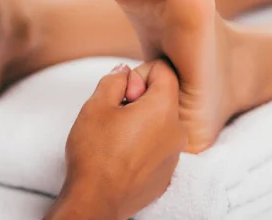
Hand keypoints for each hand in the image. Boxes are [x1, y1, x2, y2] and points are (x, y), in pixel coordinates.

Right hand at [45, 61, 184, 219]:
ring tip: (117, 136)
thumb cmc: (95, 151)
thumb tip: (124, 71)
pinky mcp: (166, 175)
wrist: (96, 199)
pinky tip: (122, 155)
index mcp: (163, 109)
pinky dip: (144, 145)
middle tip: (115, 114)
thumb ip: (114, 80)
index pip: (164, 72)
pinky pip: (159, 148)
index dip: (140, 74)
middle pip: (164, 99)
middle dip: (141, 99)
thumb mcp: (96, 105)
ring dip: (142, 123)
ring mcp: (174, 155)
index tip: (122, 92)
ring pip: (161, 124)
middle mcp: (177, 131)